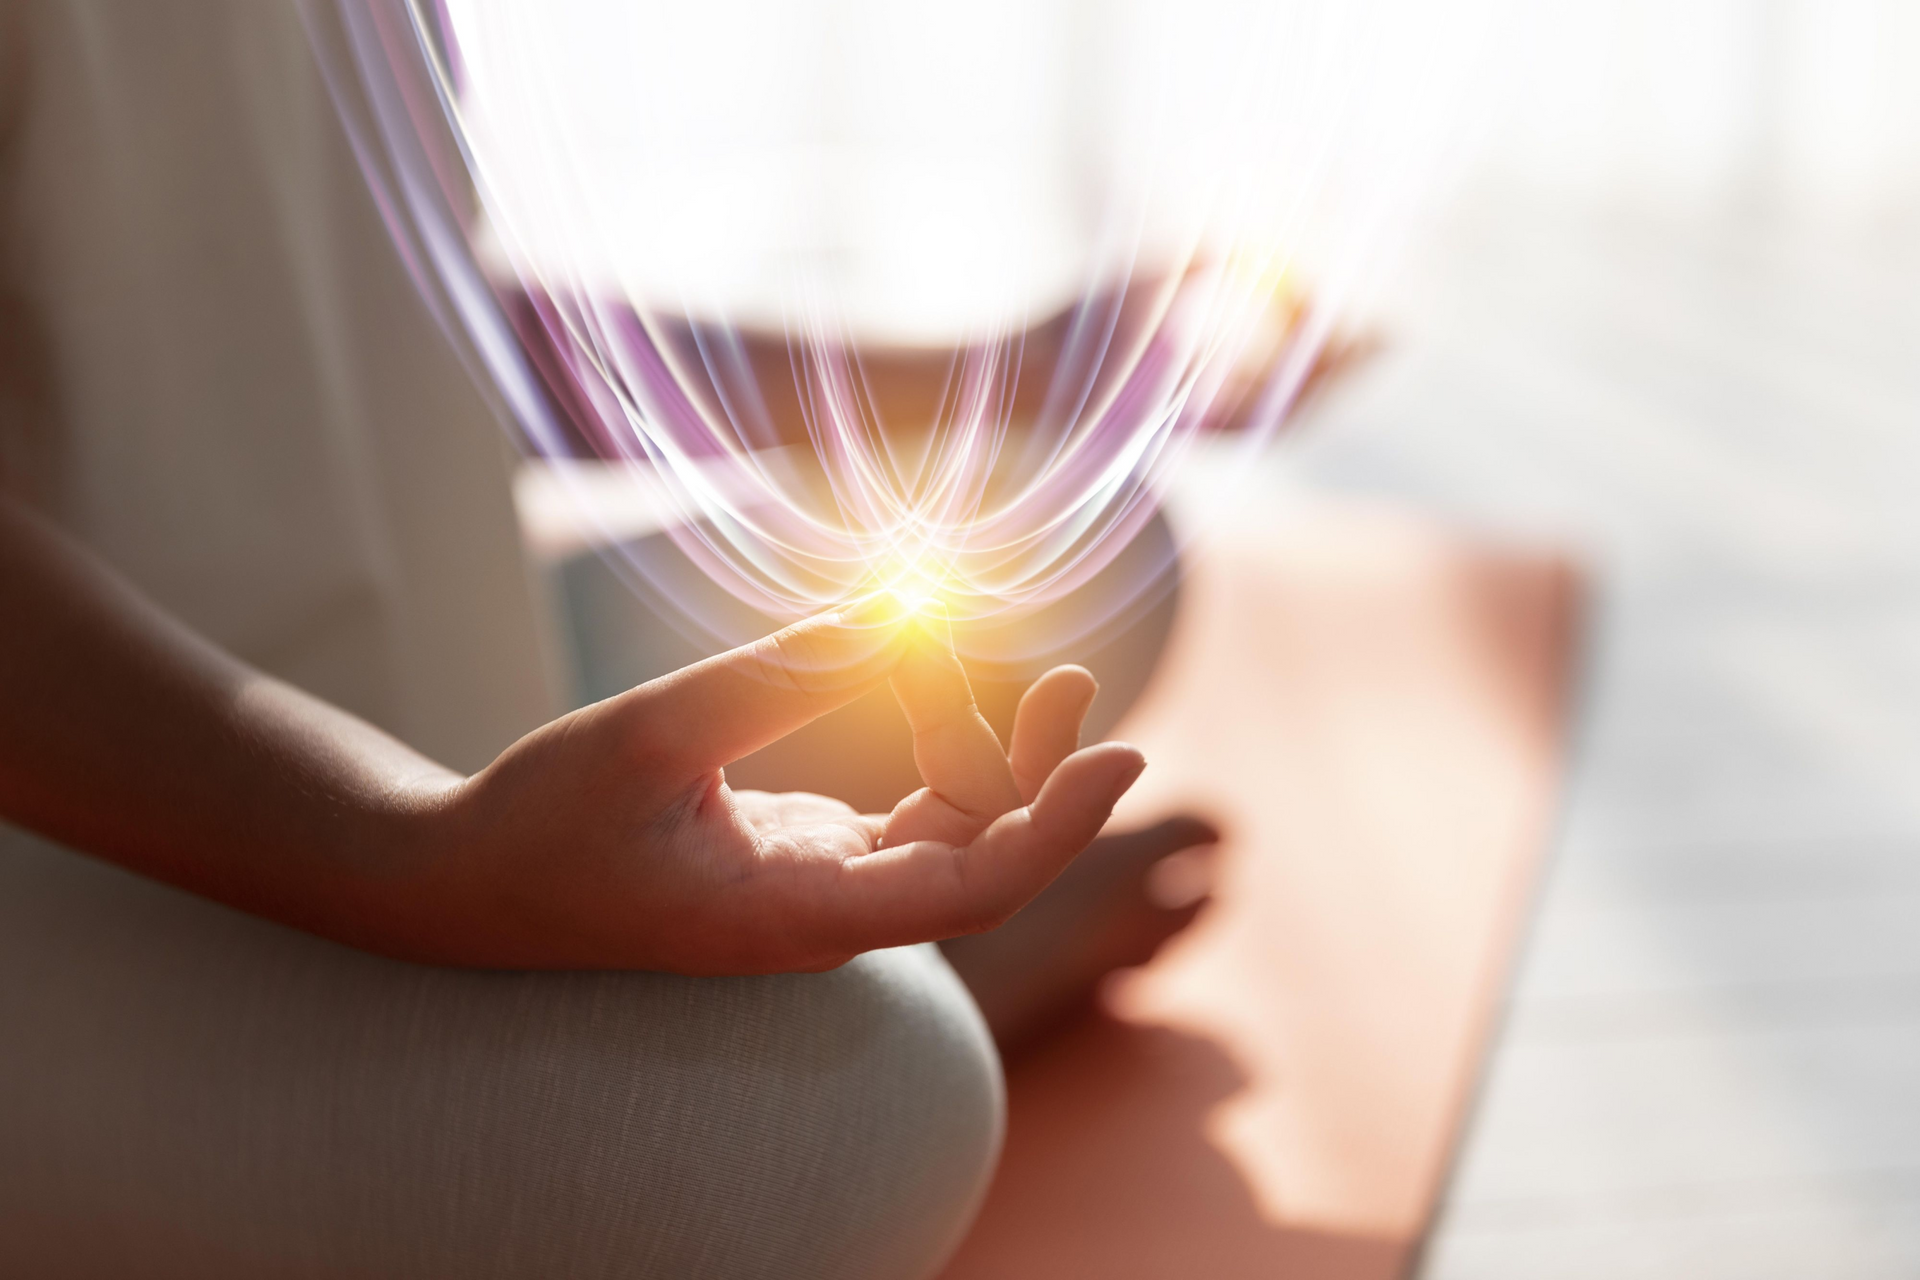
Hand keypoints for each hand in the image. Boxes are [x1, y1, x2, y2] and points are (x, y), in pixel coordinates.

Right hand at [369, 595, 1143, 973]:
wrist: (467, 886)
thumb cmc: (543, 822)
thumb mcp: (652, 734)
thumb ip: (777, 676)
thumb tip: (894, 615)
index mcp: (795, 915)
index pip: (973, 890)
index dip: (1059, 828)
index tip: (1124, 752)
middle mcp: (825, 916)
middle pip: (982, 860)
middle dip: (1042, 775)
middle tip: (1070, 677)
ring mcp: (818, 891)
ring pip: (952, 835)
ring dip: (999, 759)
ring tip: (1037, 674)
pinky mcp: (803, 859)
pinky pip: (907, 813)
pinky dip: (940, 752)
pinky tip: (946, 687)